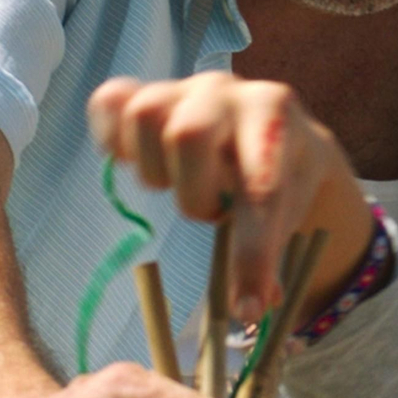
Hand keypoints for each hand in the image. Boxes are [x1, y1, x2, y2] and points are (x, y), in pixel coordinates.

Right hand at [87, 72, 372, 323]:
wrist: (275, 129)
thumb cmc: (281, 177)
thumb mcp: (288, 213)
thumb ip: (270, 261)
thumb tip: (251, 311)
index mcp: (277, 116)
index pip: (262, 190)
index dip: (252, 254)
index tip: (247, 306)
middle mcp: (230, 89)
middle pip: (187, 134)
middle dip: (194, 194)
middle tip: (210, 212)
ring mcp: (183, 86)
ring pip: (144, 115)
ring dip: (154, 168)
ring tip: (177, 183)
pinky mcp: (145, 87)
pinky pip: (109, 102)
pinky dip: (113, 138)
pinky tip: (136, 160)